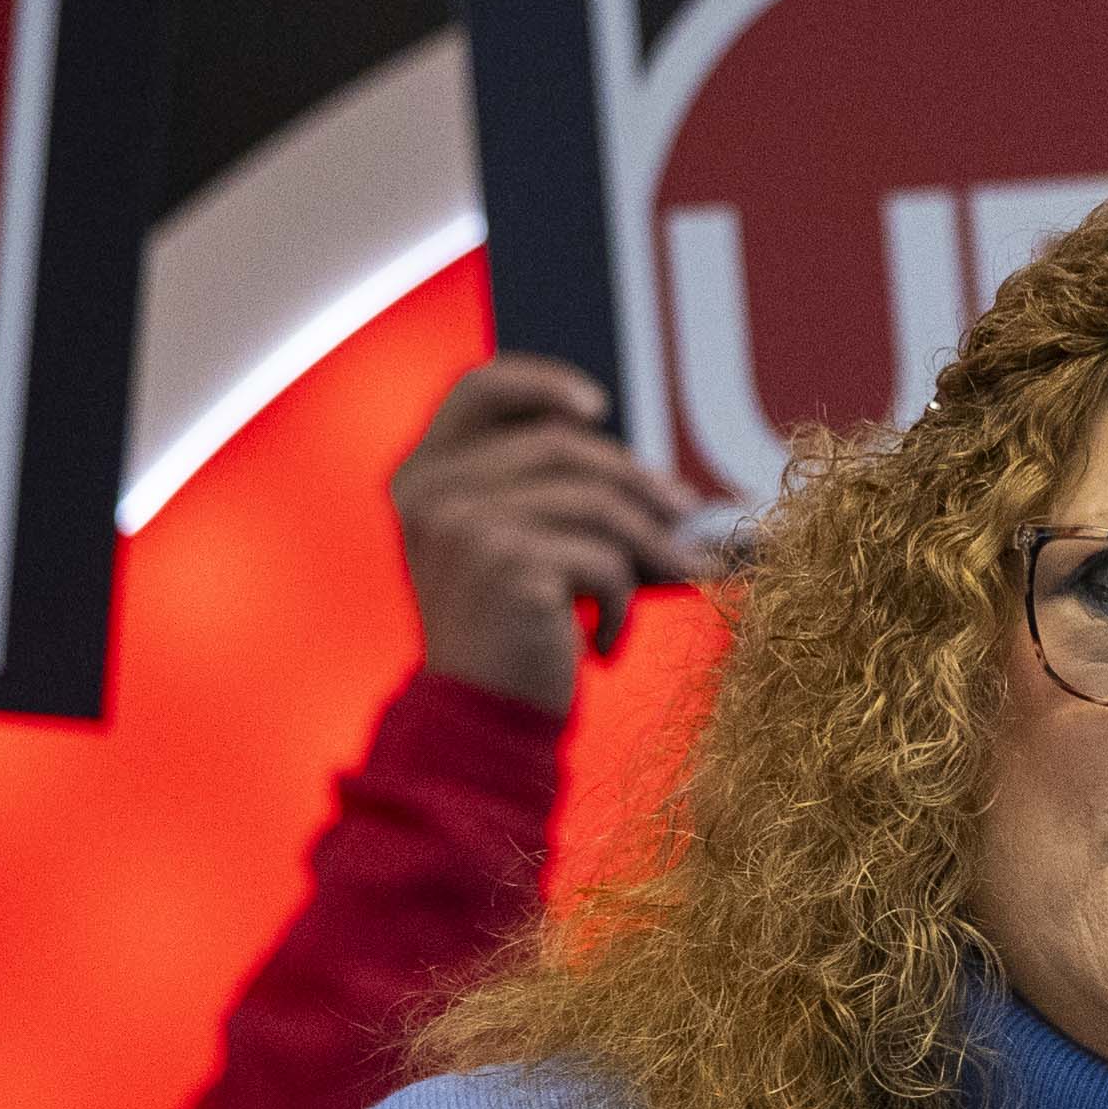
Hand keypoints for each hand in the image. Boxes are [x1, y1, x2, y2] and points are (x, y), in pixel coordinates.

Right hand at [397, 356, 707, 712]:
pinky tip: (606, 640)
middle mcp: (433, 493)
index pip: (478, 392)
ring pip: (595, 502)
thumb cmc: (505, 640)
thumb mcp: (513, 553)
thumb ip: (546, 499)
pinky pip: (604, 557)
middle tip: (685, 512)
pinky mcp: (509, 562)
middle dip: (636, 480)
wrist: (477, 724)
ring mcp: (466, 524)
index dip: (541, 384)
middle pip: (561, 446)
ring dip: (651, 544)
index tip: (598, 407)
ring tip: (677, 576)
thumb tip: (662, 484)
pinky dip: (623, 600)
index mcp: (422, 479)